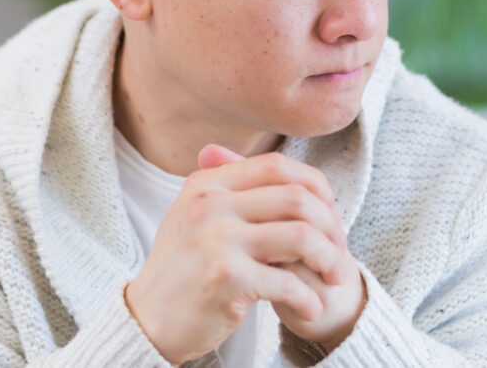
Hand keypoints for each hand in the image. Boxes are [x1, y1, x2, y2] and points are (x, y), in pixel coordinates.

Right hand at [198, 147, 366, 351]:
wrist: (147, 320)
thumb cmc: (182, 268)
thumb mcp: (196, 215)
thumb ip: (233, 189)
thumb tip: (292, 174)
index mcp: (206, 184)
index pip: (276, 166)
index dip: (313, 183)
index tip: (328, 208)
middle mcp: (210, 205)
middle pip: (297, 199)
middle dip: (331, 225)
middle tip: (339, 251)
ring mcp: (216, 241)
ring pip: (301, 237)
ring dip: (329, 260)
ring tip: (335, 278)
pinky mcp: (226, 279)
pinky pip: (288, 283)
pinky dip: (310, 298)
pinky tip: (313, 307)